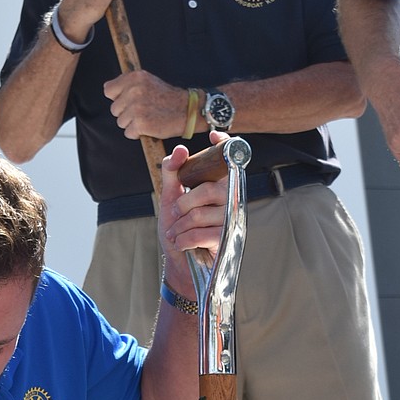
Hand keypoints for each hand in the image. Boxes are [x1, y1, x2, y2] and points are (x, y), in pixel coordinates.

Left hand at [104, 70, 186, 138]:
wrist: (187, 110)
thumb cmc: (167, 98)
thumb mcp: (147, 81)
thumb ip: (129, 84)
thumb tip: (108, 89)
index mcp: (134, 77)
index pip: (108, 90)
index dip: (117, 98)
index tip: (127, 101)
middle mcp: (134, 91)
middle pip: (114, 109)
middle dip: (125, 113)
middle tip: (142, 111)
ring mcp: (136, 108)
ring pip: (120, 122)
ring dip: (131, 124)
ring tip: (146, 118)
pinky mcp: (140, 123)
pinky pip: (128, 133)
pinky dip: (137, 133)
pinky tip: (149, 127)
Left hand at [159, 136, 228, 288]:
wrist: (180, 263)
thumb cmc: (177, 229)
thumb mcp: (170, 198)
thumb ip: (172, 172)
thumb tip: (182, 150)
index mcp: (218, 185)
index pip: (228, 161)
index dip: (224, 145)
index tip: (213, 136)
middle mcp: (229, 199)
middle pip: (207, 191)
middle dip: (182, 204)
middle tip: (174, 215)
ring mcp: (230, 220)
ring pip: (200, 214)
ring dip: (179, 227)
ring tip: (177, 233)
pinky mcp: (226, 240)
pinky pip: (200, 234)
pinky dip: (183, 240)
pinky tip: (181, 243)